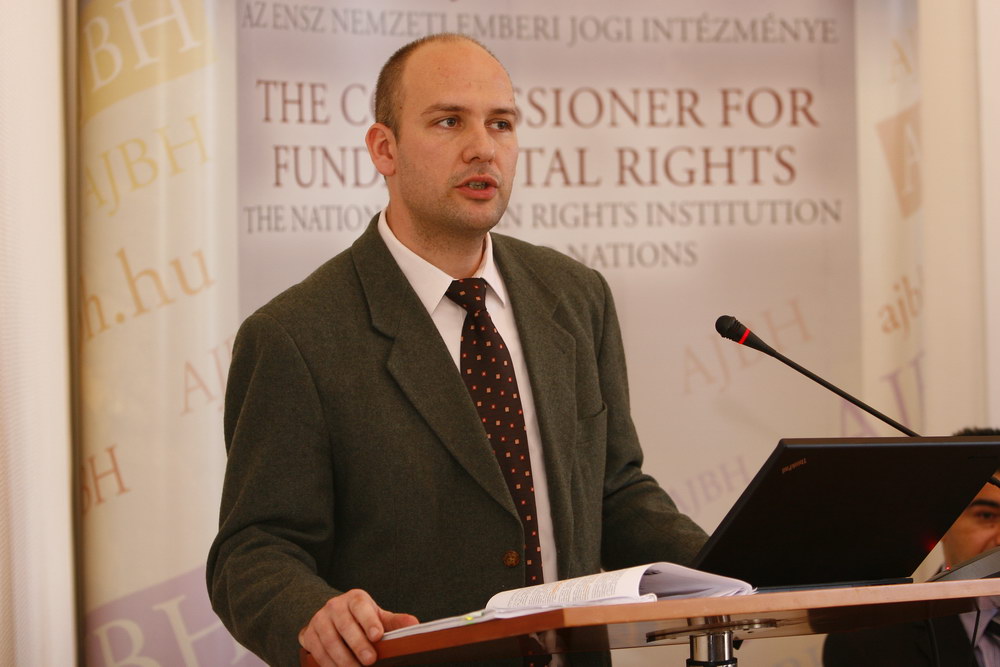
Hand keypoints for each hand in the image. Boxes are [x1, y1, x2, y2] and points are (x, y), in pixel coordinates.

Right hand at [298, 589, 418, 665]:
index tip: (378, 636)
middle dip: (358, 645)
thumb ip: (394, 622)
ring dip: (343, 659)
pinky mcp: (308, 634)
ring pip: (330, 641)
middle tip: (370, 660)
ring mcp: (320, 620)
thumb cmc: (360, 618)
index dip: (369, 621)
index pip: (361, 606)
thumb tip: (415, 625)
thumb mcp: (377, 616)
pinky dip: (329, 665)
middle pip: (345, 626)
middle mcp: (335, 606)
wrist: (330, 617)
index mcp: (355, 599)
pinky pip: (318, 652)